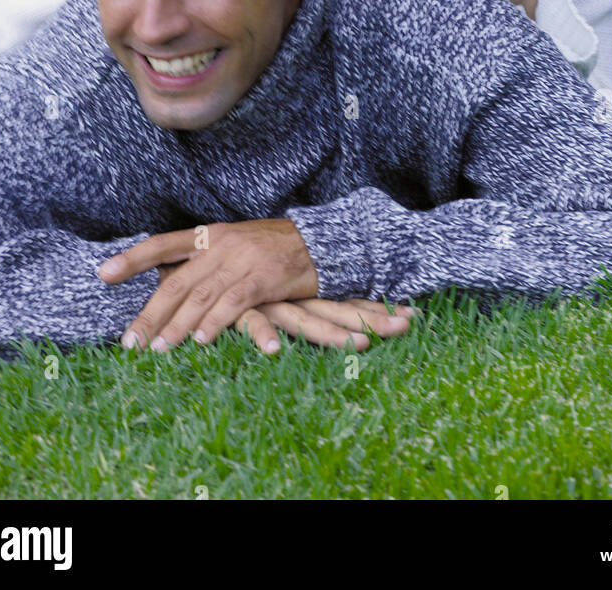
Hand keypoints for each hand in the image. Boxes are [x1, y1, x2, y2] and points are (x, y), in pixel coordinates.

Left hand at [99, 218, 319, 350]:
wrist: (318, 242)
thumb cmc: (271, 249)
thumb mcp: (234, 244)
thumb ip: (204, 262)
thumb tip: (168, 285)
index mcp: (209, 234)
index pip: (163, 244)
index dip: (133, 259)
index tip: (103, 273)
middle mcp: (220, 244)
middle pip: (176, 282)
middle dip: (149, 314)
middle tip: (130, 343)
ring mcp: (242, 260)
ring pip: (200, 297)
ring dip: (176, 327)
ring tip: (158, 351)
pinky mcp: (263, 278)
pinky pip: (232, 303)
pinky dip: (214, 323)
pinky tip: (201, 341)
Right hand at [236, 296, 415, 354]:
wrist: (198, 260)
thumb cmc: (236, 281)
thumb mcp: (272, 292)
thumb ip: (297, 305)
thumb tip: (323, 314)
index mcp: (305, 291)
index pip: (348, 300)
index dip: (378, 310)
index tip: (414, 315)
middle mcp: (294, 295)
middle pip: (339, 310)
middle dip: (373, 319)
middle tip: (408, 325)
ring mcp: (270, 301)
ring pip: (305, 319)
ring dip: (332, 333)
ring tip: (360, 344)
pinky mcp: (239, 307)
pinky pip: (252, 321)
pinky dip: (261, 334)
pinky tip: (273, 350)